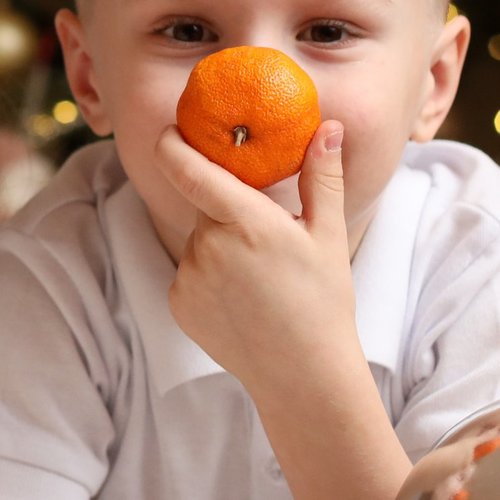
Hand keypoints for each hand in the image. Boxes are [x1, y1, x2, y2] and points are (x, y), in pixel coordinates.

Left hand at [153, 119, 357, 396]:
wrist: (303, 374)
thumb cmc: (323, 301)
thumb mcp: (328, 235)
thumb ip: (321, 177)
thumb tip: (329, 126)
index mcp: (245, 222)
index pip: (188, 169)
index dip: (171, 143)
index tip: (170, 128)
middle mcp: (208, 246)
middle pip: (204, 205)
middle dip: (228, 209)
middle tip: (264, 237)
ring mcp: (189, 276)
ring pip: (199, 240)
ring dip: (221, 245)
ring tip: (260, 279)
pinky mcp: (177, 303)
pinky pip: (189, 272)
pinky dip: (209, 276)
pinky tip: (242, 299)